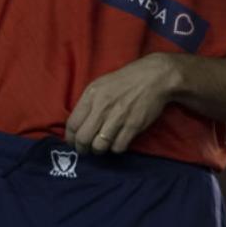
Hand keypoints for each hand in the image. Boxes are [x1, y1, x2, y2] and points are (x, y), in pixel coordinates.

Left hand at [65, 54, 182, 154]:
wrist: (155, 76)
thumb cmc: (126, 80)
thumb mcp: (101, 84)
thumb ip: (88, 103)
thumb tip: (78, 125)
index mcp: (92, 95)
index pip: (72, 124)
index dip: (70, 138)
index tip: (74, 142)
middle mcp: (103, 107)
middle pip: (83, 139)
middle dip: (83, 149)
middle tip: (86, 149)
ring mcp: (118, 117)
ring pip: (99, 146)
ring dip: (99, 150)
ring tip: (102, 146)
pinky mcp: (133, 126)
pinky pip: (118, 147)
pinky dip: (116, 148)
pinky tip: (118, 141)